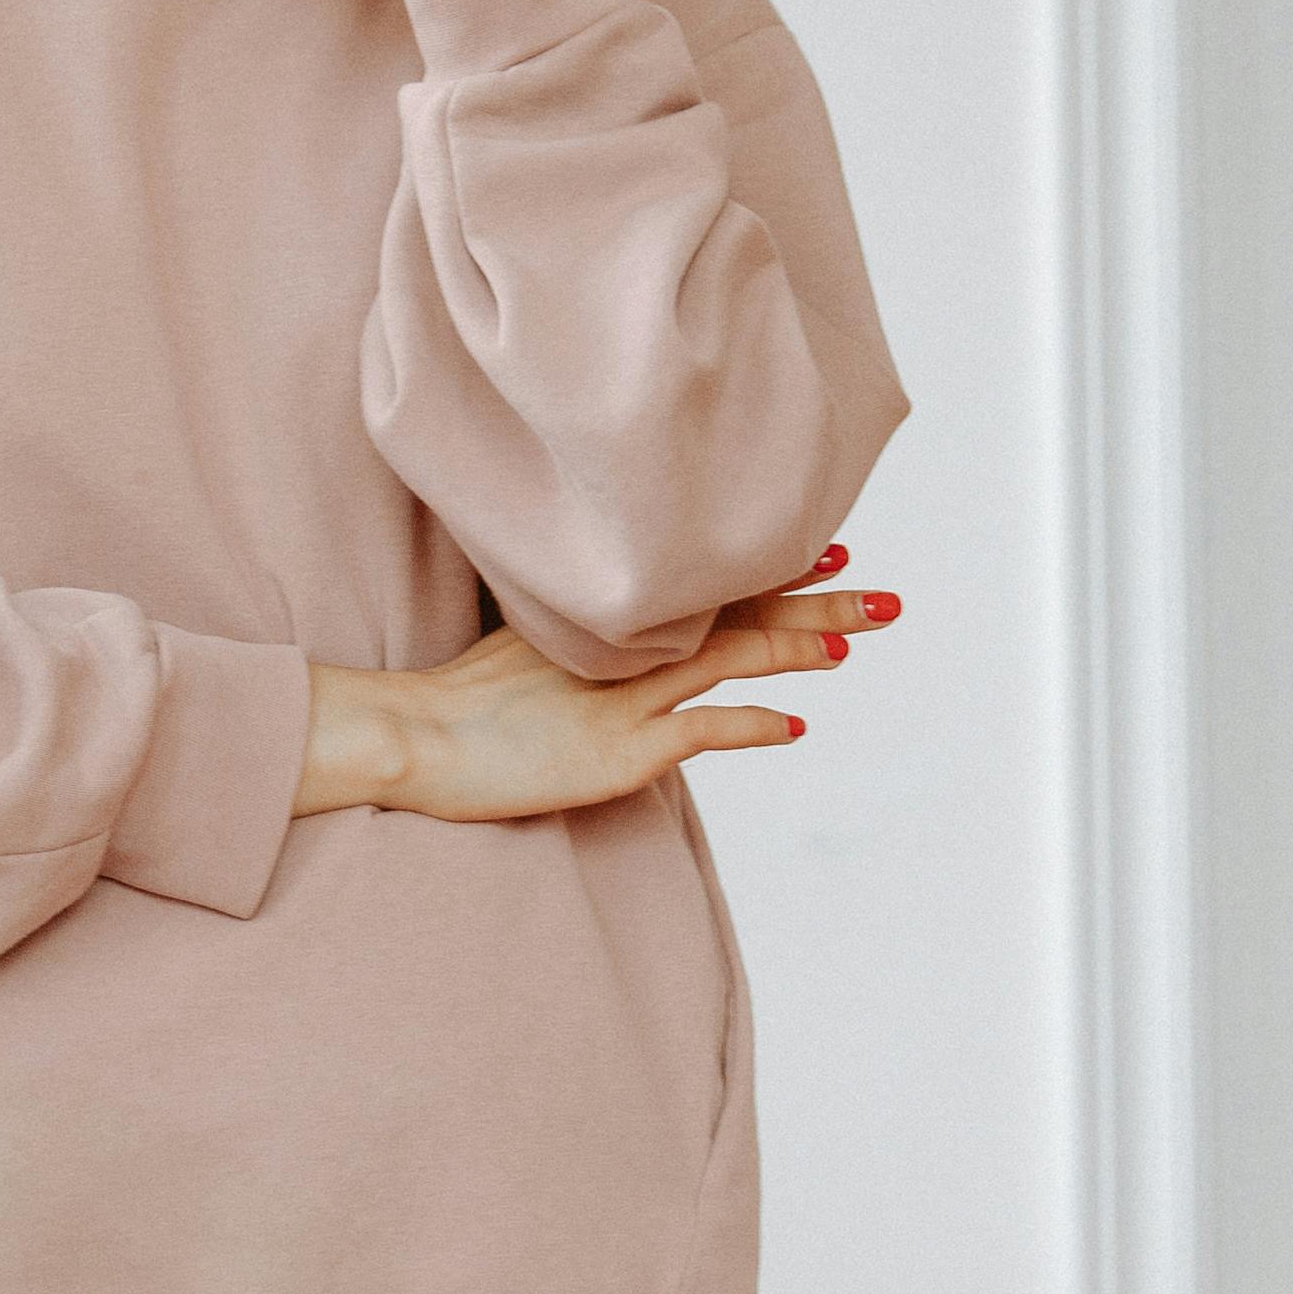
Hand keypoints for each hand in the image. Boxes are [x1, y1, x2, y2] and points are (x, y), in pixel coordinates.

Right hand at [293, 556, 894, 823]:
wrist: (412, 736)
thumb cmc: (450, 706)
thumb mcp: (520, 651)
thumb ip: (574, 646)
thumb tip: (613, 649)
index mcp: (605, 620)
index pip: (706, 585)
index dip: (771, 568)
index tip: (826, 545)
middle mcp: (625, 647)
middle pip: (737, 612)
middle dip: (815, 597)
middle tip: (880, 588)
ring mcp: (627, 696)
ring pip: (735, 656)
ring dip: (804, 643)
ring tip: (862, 633)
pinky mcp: (622, 748)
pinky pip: (705, 729)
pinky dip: (754, 724)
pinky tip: (796, 726)